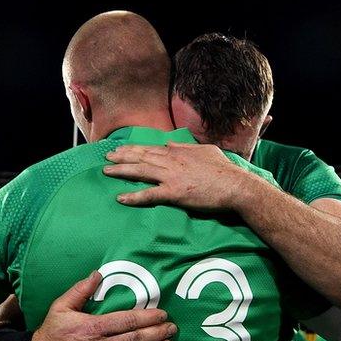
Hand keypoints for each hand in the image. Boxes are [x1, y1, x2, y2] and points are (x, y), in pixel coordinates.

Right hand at [28, 271, 177, 340]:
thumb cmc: (51, 334)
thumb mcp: (60, 307)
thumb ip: (80, 290)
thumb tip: (97, 273)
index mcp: (92, 328)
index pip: (127, 321)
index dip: (148, 318)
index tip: (162, 315)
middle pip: (135, 340)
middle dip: (157, 333)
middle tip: (172, 329)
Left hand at [103, 142, 256, 210]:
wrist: (235, 185)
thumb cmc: (224, 169)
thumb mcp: (205, 150)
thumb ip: (185, 146)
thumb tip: (169, 142)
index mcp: (178, 151)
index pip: (150, 148)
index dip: (132, 148)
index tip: (119, 148)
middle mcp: (171, 161)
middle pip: (141, 157)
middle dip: (121, 156)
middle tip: (106, 157)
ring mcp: (171, 177)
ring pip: (140, 171)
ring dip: (121, 171)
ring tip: (106, 172)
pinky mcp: (174, 193)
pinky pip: (149, 195)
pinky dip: (134, 196)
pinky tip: (121, 198)